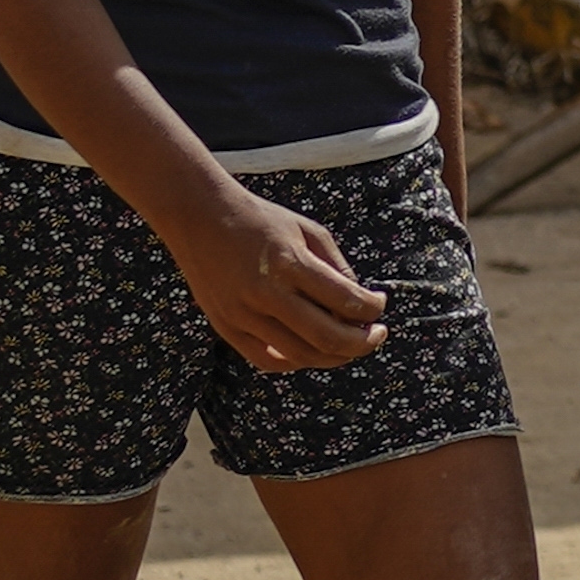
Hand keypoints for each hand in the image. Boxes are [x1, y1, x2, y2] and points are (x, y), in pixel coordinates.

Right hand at [167, 189, 392, 375]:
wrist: (199, 217)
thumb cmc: (262, 220)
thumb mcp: (308, 231)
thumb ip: (337, 268)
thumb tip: (362, 304)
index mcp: (290, 262)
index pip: (346, 300)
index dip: (373, 308)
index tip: (380, 304)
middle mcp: (265, 292)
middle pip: (327, 336)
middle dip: (363, 342)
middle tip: (377, 335)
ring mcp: (242, 314)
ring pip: (301, 355)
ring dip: (335, 357)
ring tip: (351, 346)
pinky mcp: (225, 327)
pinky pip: (267, 360)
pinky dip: (297, 362)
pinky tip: (314, 352)